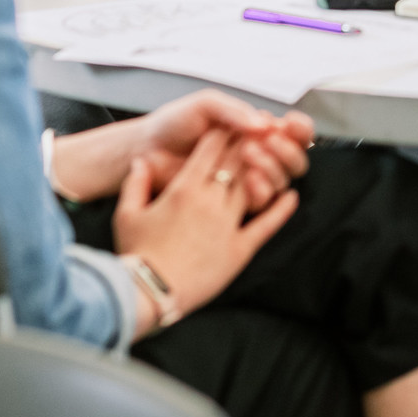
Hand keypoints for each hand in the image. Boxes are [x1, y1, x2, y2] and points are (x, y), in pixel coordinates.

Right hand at [114, 129, 297, 333]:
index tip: (229, 124)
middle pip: (236, 162)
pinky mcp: (240, 249)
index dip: (222, 132)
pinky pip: (266, 224)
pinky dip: (280, 209)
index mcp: (184, 189)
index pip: (210, 149)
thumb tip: (140, 161)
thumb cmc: (136, 254)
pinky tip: (291, 196)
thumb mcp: (126, 214)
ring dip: (264, 168)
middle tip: (257, 131)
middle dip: (247, 143)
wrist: (150, 292)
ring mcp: (228, 224)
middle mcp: (210, 201)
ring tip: (274, 155)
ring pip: (252, 186)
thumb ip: (135, 183)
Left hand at [132, 92, 312, 212]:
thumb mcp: (206, 104)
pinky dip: (261, 190)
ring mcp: (247, 179)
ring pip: (282, 180)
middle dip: (286, 150)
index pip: (294, 131)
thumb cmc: (174, 124)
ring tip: (249, 155)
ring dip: (272, 167)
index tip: (288, 125)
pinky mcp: (234, 203)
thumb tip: (264, 124)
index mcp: (255, 128)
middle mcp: (257, 153)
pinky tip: (249, 181)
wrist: (147, 150)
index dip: (299, 129)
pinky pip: (262, 203)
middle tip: (265, 141)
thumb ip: (234, 111)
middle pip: (295, 158)